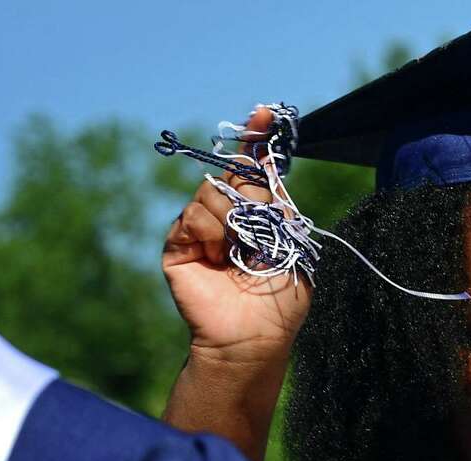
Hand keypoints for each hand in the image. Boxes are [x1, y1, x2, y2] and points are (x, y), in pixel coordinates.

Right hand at [162, 107, 311, 368]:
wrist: (252, 337)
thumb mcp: (292, 246)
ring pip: (211, 192)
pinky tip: (218, 260)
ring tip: (238, 253)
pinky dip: (211, 235)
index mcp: (256, 216)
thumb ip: (279, 206)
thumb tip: (265, 166)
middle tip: (258, 230)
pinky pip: (193, 216)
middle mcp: (226, 217)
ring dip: (232, 221)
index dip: (257, 139)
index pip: (253, 168)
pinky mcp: (178, 244)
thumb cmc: (278, 302)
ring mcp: (200, 230)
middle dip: (251, 196)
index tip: (265, 114)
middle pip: (234, 176)